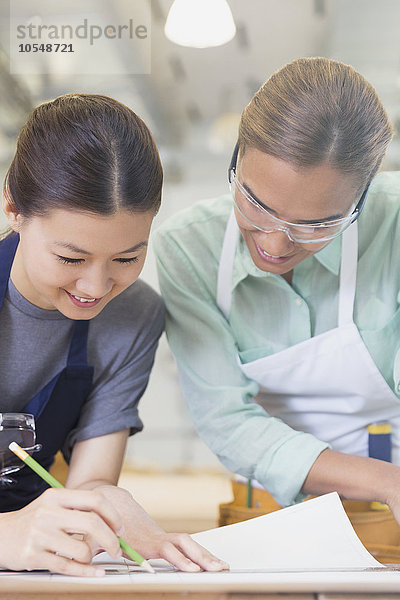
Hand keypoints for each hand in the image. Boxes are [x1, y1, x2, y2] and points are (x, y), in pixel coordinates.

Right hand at [0, 488, 123, 575]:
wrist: (1, 534)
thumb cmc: (34, 520)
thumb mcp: (52, 505)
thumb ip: (78, 508)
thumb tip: (113, 521)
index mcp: (56, 496)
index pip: (94, 500)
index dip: (113, 515)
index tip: (120, 528)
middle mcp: (48, 513)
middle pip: (92, 524)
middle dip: (111, 539)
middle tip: (116, 548)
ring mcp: (40, 535)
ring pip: (82, 549)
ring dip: (92, 557)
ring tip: (88, 557)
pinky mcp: (34, 556)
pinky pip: (68, 567)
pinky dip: (86, 571)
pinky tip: (95, 572)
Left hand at [95, 485, 228, 570]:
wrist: (109, 499)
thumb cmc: (101, 520)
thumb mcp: (93, 534)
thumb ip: (91, 545)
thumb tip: (88, 555)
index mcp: (141, 539)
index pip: (164, 549)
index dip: (177, 559)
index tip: (190, 569)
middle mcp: (155, 537)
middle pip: (183, 545)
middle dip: (201, 557)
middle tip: (217, 569)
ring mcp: (161, 537)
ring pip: (188, 544)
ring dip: (204, 555)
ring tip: (222, 567)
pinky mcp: (162, 539)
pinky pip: (184, 545)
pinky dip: (199, 553)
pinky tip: (211, 563)